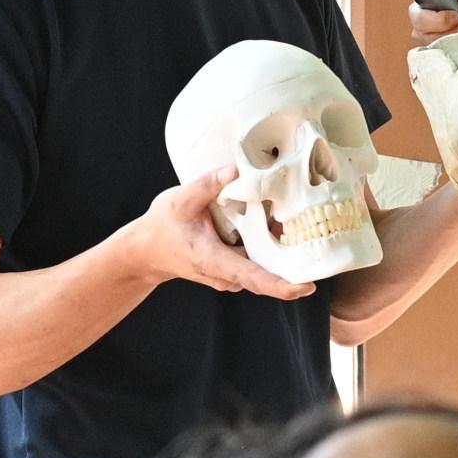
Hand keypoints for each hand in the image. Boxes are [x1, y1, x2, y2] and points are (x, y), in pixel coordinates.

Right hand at [126, 168, 314, 300]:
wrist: (145, 252)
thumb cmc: (161, 228)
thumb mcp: (180, 200)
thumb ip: (209, 184)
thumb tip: (236, 170)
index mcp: (215, 260)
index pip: (254, 278)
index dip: (282, 286)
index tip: (306, 287)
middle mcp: (225, 275)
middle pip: (266, 275)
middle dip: (291, 261)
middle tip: (312, 235)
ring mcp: (228, 276)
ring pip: (261, 267)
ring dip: (279, 251)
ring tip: (294, 222)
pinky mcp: (230, 271)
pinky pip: (254, 262)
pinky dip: (266, 248)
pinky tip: (272, 224)